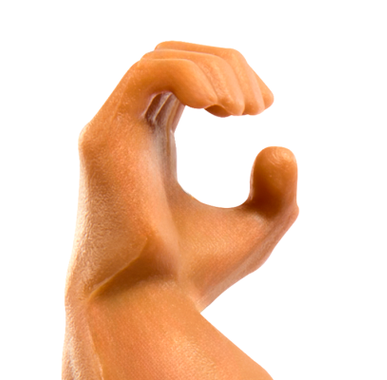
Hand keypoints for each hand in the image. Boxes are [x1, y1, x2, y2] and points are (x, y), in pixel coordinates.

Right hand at [73, 43, 296, 305]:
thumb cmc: (192, 282)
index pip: (185, 81)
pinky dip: (192, 77)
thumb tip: (280, 147)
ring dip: (215, 72)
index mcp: (152, 147)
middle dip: (225, 67)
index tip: (265, 105)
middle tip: (261, 105)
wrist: (149, 314)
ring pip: (161, 59)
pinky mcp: (105, 139)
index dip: (228, 76)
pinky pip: (147, 75)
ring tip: (248, 110)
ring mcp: (111, 132)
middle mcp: (127, 133)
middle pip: (175, 59)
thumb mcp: (253, 233)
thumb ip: (275, 195)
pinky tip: (224, 109)